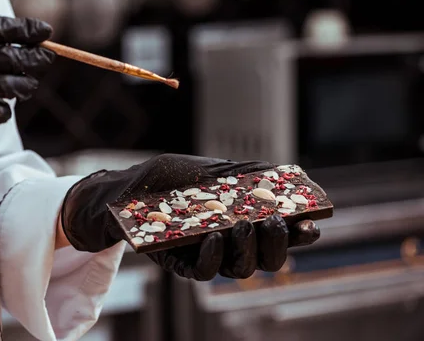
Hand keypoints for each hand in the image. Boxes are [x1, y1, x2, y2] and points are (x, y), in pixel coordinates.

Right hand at [0, 17, 54, 191]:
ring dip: (25, 87)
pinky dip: (2, 111)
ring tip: (25, 88)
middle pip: (8, 56)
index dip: (24, 29)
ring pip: (11, 85)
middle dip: (35, 59)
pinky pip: (1, 111)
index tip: (44, 31)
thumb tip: (23, 43)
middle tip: (46, 60)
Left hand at [61, 154, 320, 280]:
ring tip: (244, 224)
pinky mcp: (182, 264)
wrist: (130, 187)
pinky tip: (214, 236)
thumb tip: (283, 175)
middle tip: (277, 221)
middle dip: (278, 244)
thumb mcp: (212, 169)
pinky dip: (213, 257)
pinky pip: (204, 272)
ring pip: (240, 269)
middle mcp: (231, 243)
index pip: (280, 235)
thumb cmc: (173, 177)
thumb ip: (245, 175)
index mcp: (244, 221)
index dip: (299, 234)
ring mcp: (208, 255)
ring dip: (248, 249)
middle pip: (267, 260)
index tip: (311, 223)